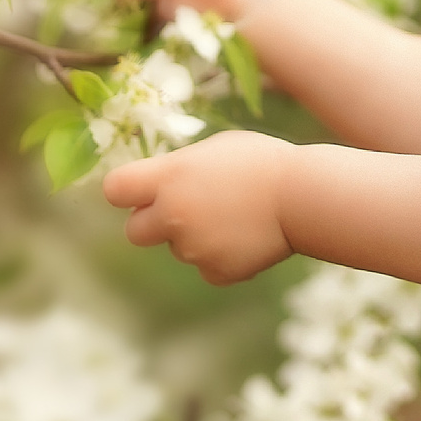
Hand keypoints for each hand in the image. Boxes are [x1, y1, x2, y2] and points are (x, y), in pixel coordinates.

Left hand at [104, 130, 296, 284]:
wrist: (305, 196)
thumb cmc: (264, 162)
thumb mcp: (216, 149)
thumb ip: (180, 169)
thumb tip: (162, 185)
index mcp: (169, 177)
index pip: (115, 189)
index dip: (126, 191)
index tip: (140, 191)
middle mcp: (172, 214)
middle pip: (135, 231)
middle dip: (153, 223)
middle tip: (184, 210)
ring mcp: (193, 247)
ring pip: (179, 248)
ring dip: (197, 236)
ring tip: (238, 216)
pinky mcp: (216, 272)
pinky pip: (207, 266)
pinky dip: (222, 255)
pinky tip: (247, 236)